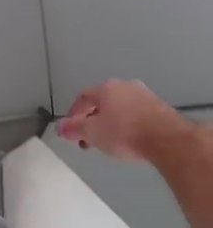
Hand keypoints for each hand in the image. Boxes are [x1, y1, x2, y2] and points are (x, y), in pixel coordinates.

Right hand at [57, 80, 188, 161]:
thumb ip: (74, 129)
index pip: (82, 98)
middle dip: (93, 121)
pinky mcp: (161, 108)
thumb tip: (60, 127)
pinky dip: (130, 125)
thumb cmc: (125, 133)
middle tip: (90, 139)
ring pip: (121, 108)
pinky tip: (131, 140)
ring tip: (111, 142)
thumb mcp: (92, 133)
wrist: (168, 140)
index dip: (74, 115)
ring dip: (112, 123)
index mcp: (106, 87)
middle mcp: (126, 86)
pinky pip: (138, 115)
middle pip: (102, 102)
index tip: (72, 131)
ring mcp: (146, 96)